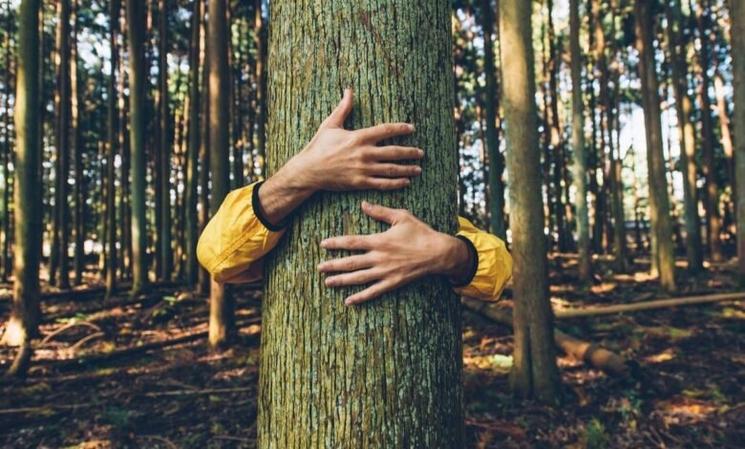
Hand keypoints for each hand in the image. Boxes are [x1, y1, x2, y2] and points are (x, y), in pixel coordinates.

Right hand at [282, 88, 424, 191]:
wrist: (309, 170)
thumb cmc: (319, 146)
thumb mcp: (330, 125)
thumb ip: (343, 108)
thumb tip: (348, 90)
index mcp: (359, 137)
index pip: (385, 130)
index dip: (400, 128)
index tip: (411, 128)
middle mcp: (364, 153)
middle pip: (394, 151)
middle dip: (410, 152)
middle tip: (421, 152)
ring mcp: (363, 169)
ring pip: (391, 169)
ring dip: (407, 169)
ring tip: (418, 168)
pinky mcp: (361, 182)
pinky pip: (382, 183)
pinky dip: (396, 183)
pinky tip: (405, 182)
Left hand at [318, 202, 472, 304]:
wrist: (438, 253)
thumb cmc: (420, 232)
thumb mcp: (401, 216)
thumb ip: (380, 212)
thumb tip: (363, 204)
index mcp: (379, 240)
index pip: (352, 242)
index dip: (336, 243)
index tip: (322, 244)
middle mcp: (379, 258)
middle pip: (351, 262)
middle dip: (333, 265)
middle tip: (319, 268)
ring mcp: (385, 272)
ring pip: (358, 278)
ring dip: (342, 281)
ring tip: (327, 283)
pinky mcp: (392, 283)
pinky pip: (373, 292)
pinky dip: (360, 297)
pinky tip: (348, 301)